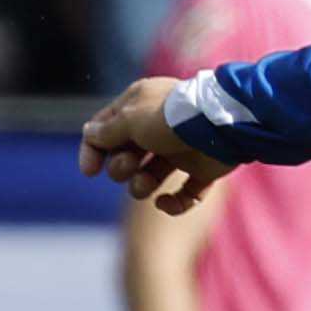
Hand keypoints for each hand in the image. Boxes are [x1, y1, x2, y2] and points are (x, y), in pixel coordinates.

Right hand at [79, 76, 227, 214]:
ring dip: (141, 186)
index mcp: (139, 106)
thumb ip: (106, 131)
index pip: (105, 128)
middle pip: (124, 155)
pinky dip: (173, 204)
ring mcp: (179, 149)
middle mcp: (158, 127)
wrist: (220, 128)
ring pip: (149, 178)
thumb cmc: (170, 118)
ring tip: (147, 184)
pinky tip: (165, 202)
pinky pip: (183, 195)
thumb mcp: (129, 119)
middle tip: (130, 165)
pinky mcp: (201, 170)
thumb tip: (90, 135)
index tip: (90, 171)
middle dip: (121, 167)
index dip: (93, 150)